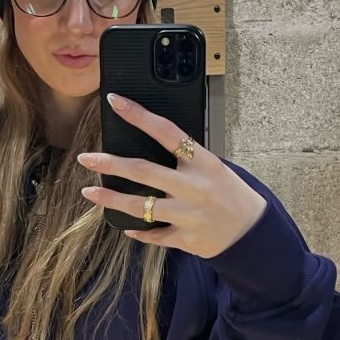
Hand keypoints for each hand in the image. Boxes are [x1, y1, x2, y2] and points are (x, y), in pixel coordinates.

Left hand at [76, 94, 266, 257]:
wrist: (252, 233)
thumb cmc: (231, 194)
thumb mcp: (215, 168)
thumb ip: (186, 160)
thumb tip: (149, 147)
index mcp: (202, 162)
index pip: (166, 131)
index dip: (139, 115)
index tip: (115, 102)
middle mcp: (193, 186)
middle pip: (143, 171)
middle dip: (110, 163)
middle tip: (87, 157)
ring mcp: (187, 214)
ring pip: (140, 206)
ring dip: (111, 198)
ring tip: (89, 191)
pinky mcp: (184, 237)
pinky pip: (153, 234)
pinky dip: (138, 231)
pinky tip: (126, 227)